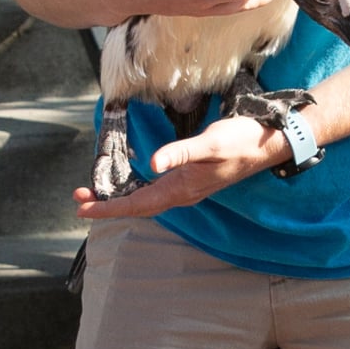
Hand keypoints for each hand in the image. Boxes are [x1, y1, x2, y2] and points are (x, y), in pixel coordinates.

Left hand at [76, 113, 289, 220]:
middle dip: (107, 204)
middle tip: (79, 199)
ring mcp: (187, 188)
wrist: (270, 143)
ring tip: (95, 192)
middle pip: (137, 205)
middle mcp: (182, 193)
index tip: (84, 207)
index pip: (138, 203)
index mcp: (182, 188)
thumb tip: (153, 164)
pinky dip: (137, 189)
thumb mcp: (211, 143)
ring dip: (120, 197)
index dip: (109, 207)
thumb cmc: (241, 141)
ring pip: (146, 199)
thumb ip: (181, 153)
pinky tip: (130, 182)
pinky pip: (156, 191)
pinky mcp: (191, 179)